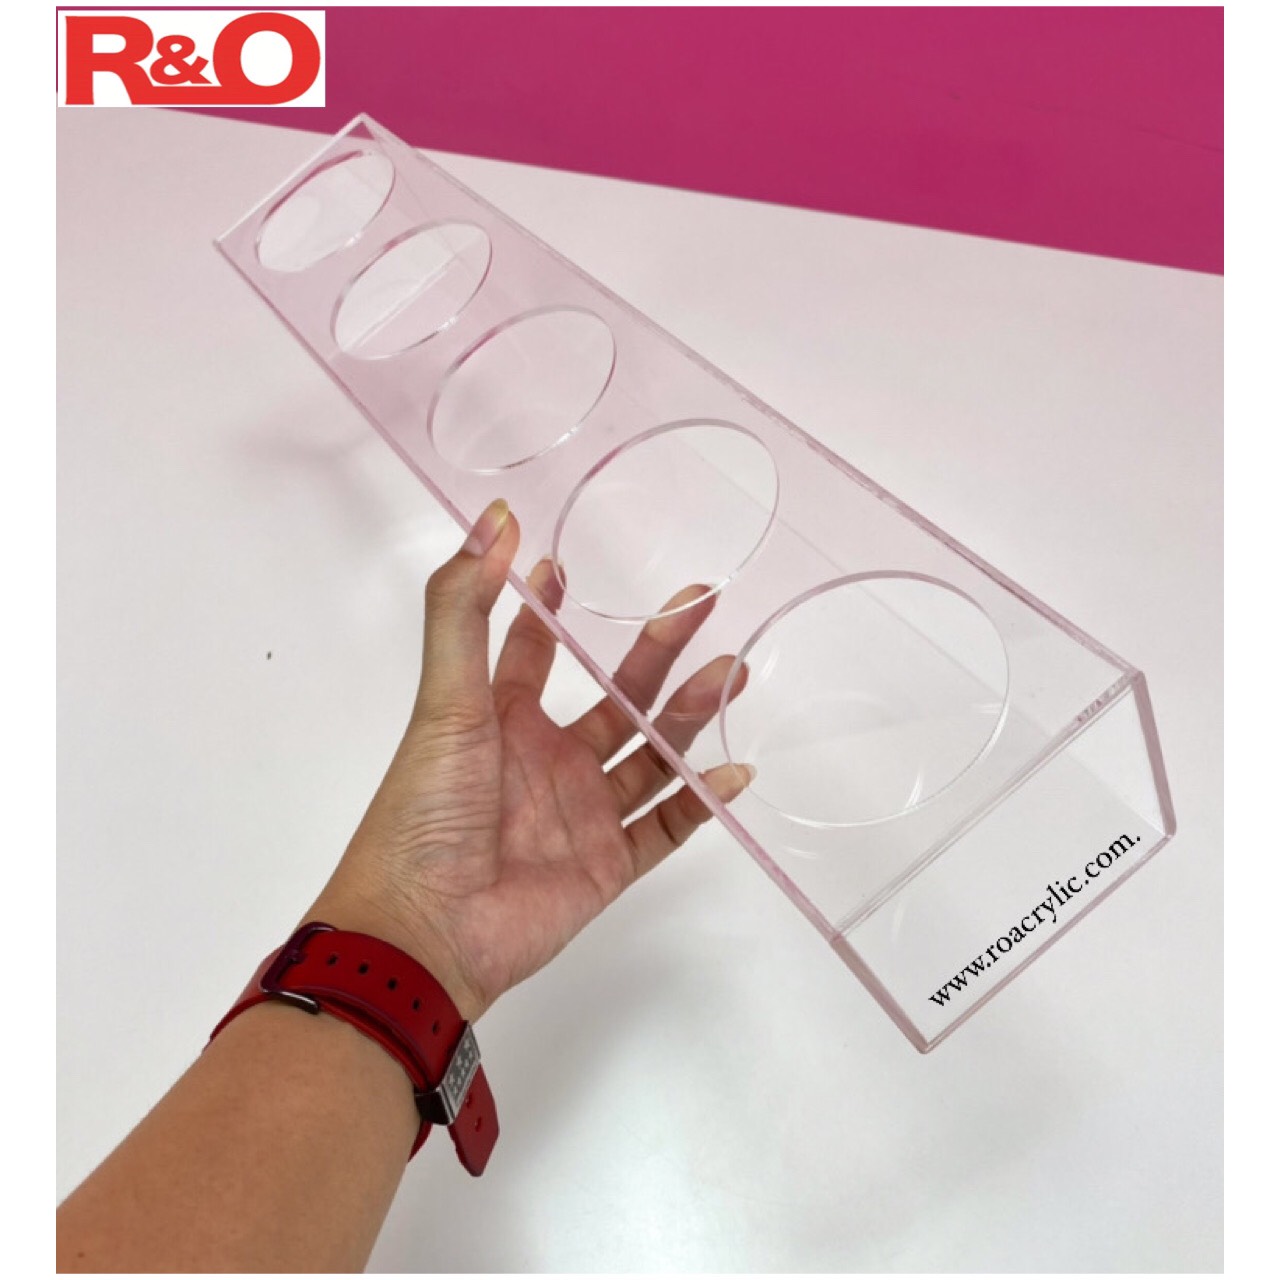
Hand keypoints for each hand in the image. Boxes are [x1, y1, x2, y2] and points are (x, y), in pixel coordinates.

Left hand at [308, 499, 751, 1020]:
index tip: (566, 563)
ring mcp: (582, 813)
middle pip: (616, 695)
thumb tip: (494, 521)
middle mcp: (547, 761)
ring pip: (650, 754)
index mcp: (501, 720)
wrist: (427, 931)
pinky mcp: (607, 864)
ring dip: (689, 715)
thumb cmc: (427, 810)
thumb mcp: (444, 699)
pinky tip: (734, 768)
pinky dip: (702, 801)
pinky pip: (667, 827)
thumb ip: (464, 609)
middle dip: (658, 650)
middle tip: (702, 603)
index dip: (547, 612)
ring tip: (732, 674)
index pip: (531, 653)